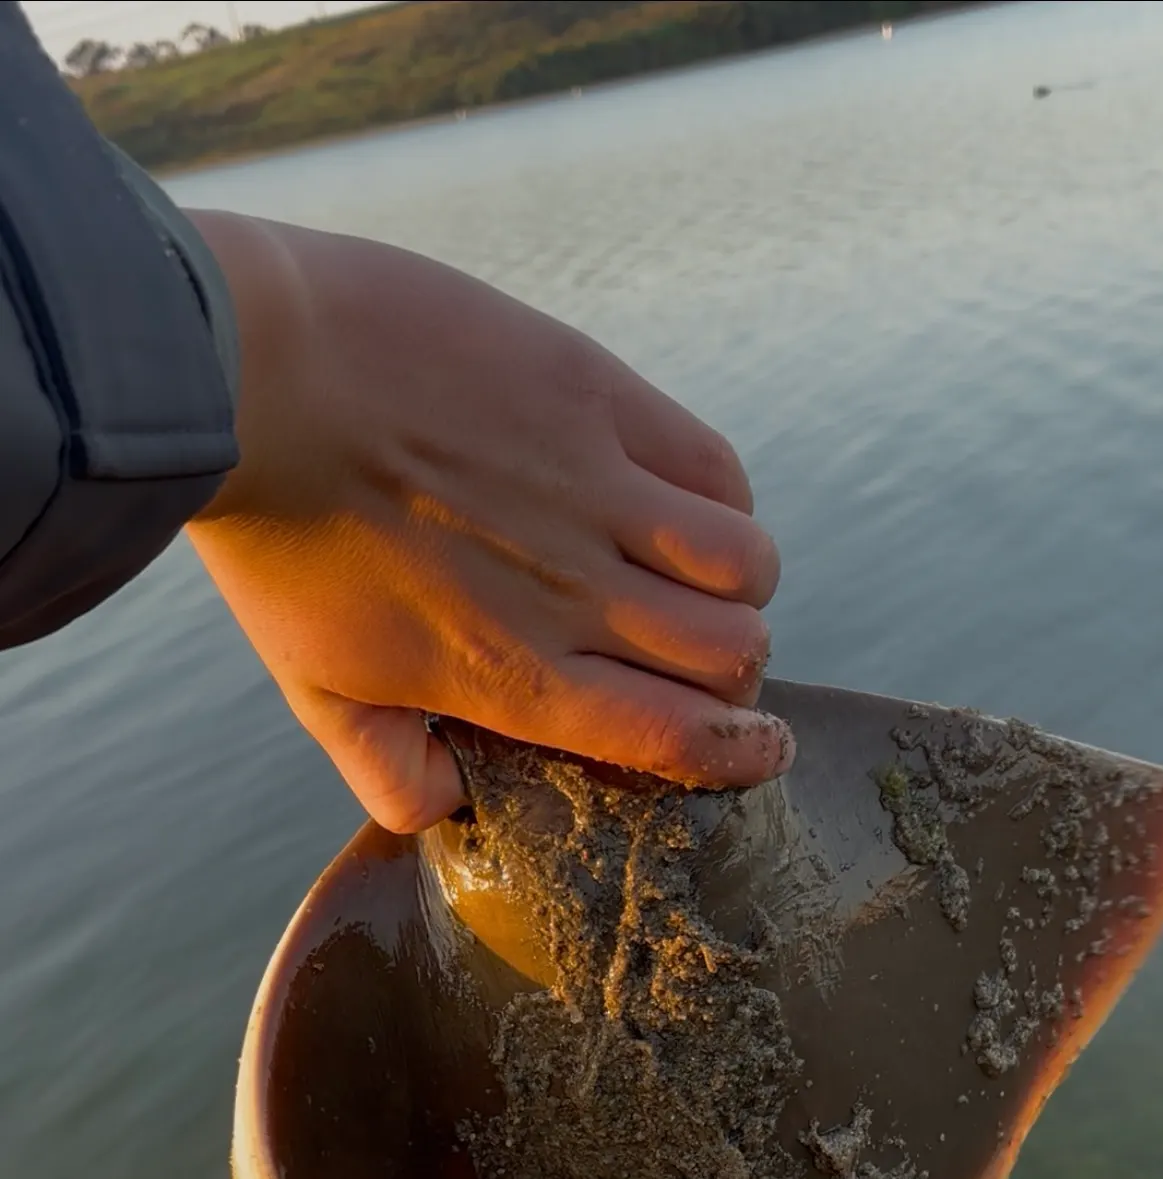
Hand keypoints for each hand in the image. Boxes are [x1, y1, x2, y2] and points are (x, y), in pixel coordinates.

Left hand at [183, 212, 792, 832]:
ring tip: (707, 577)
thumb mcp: (312, 684)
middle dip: (737, 671)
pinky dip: (726, 498)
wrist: (253, 373)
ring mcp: (595, 489)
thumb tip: (450, 808)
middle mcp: (575, 592)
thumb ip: (385, 769)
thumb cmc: (277, 536)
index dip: (739, 752)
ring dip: (744, 586)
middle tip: (708, 656)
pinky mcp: (597, 397)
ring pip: (747, 564)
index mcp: (514, 671)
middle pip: (730, 653)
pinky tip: (688, 500)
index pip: (674, 736)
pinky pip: (715, 465)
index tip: (764, 747)